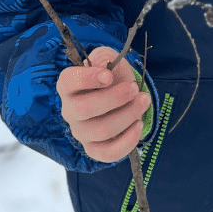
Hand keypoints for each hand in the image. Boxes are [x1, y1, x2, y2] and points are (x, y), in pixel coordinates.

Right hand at [56, 46, 152, 162]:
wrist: (122, 92)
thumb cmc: (112, 75)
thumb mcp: (108, 58)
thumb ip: (104, 58)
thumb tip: (102, 66)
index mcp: (68, 86)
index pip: (68, 82)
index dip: (87, 78)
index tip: (109, 75)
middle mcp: (70, 111)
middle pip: (85, 109)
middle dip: (115, 98)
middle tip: (134, 88)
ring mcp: (81, 132)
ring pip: (101, 130)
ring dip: (128, 115)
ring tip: (144, 101)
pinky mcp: (94, 149)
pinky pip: (107, 153)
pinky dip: (126, 141)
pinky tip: (139, 124)